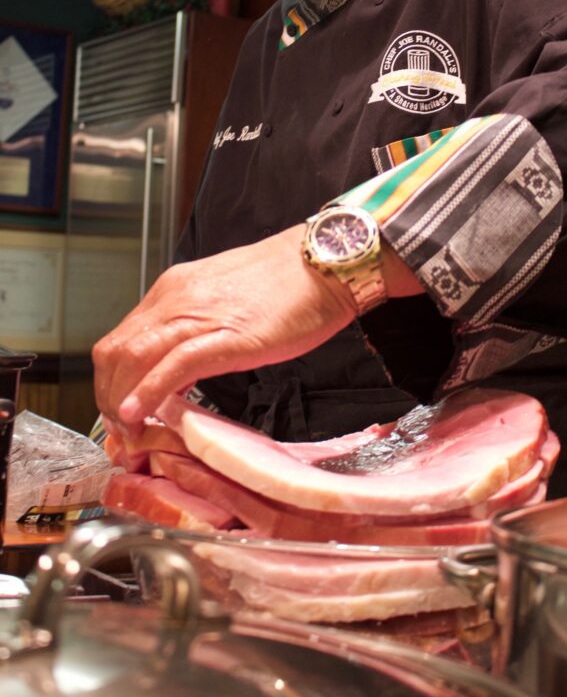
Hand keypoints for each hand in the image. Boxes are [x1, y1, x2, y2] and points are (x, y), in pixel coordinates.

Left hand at [93, 224, 356, 426]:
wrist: (326, 263)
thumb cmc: (288, 284)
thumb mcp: (226, 300)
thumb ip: (198, 327)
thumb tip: (183, 366)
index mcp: (174, 290)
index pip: (121, 339)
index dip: (111, 381)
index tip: (121, 412)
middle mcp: (176, 298)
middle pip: (116, 353)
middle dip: (109, 398)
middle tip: (122, 432)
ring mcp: (198, 316)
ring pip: (134, 359)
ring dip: (122, 402)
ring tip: (129, 433)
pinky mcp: (226, 336)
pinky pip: (172, 366)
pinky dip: (148, 393)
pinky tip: (139, 415)